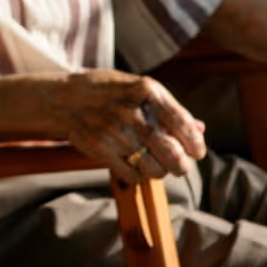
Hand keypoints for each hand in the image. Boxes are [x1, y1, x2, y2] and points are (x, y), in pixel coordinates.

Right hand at [58, 70, 205, 181]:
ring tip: (154, 165)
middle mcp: (133, 112)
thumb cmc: (111, 93)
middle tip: (179, 167)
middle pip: (173, 155)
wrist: (66, 97)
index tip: (196, 153)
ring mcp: (115, 132)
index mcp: (149, 92)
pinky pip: (132, 176)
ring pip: (154, 170)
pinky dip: (138, 176)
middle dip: (181, 166)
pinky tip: (134, 166)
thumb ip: (170, 110)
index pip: (185, 126)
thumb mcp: (141, 91)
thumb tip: (200, 129)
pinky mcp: (100, 149)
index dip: (196, 145)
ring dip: (159, 172)